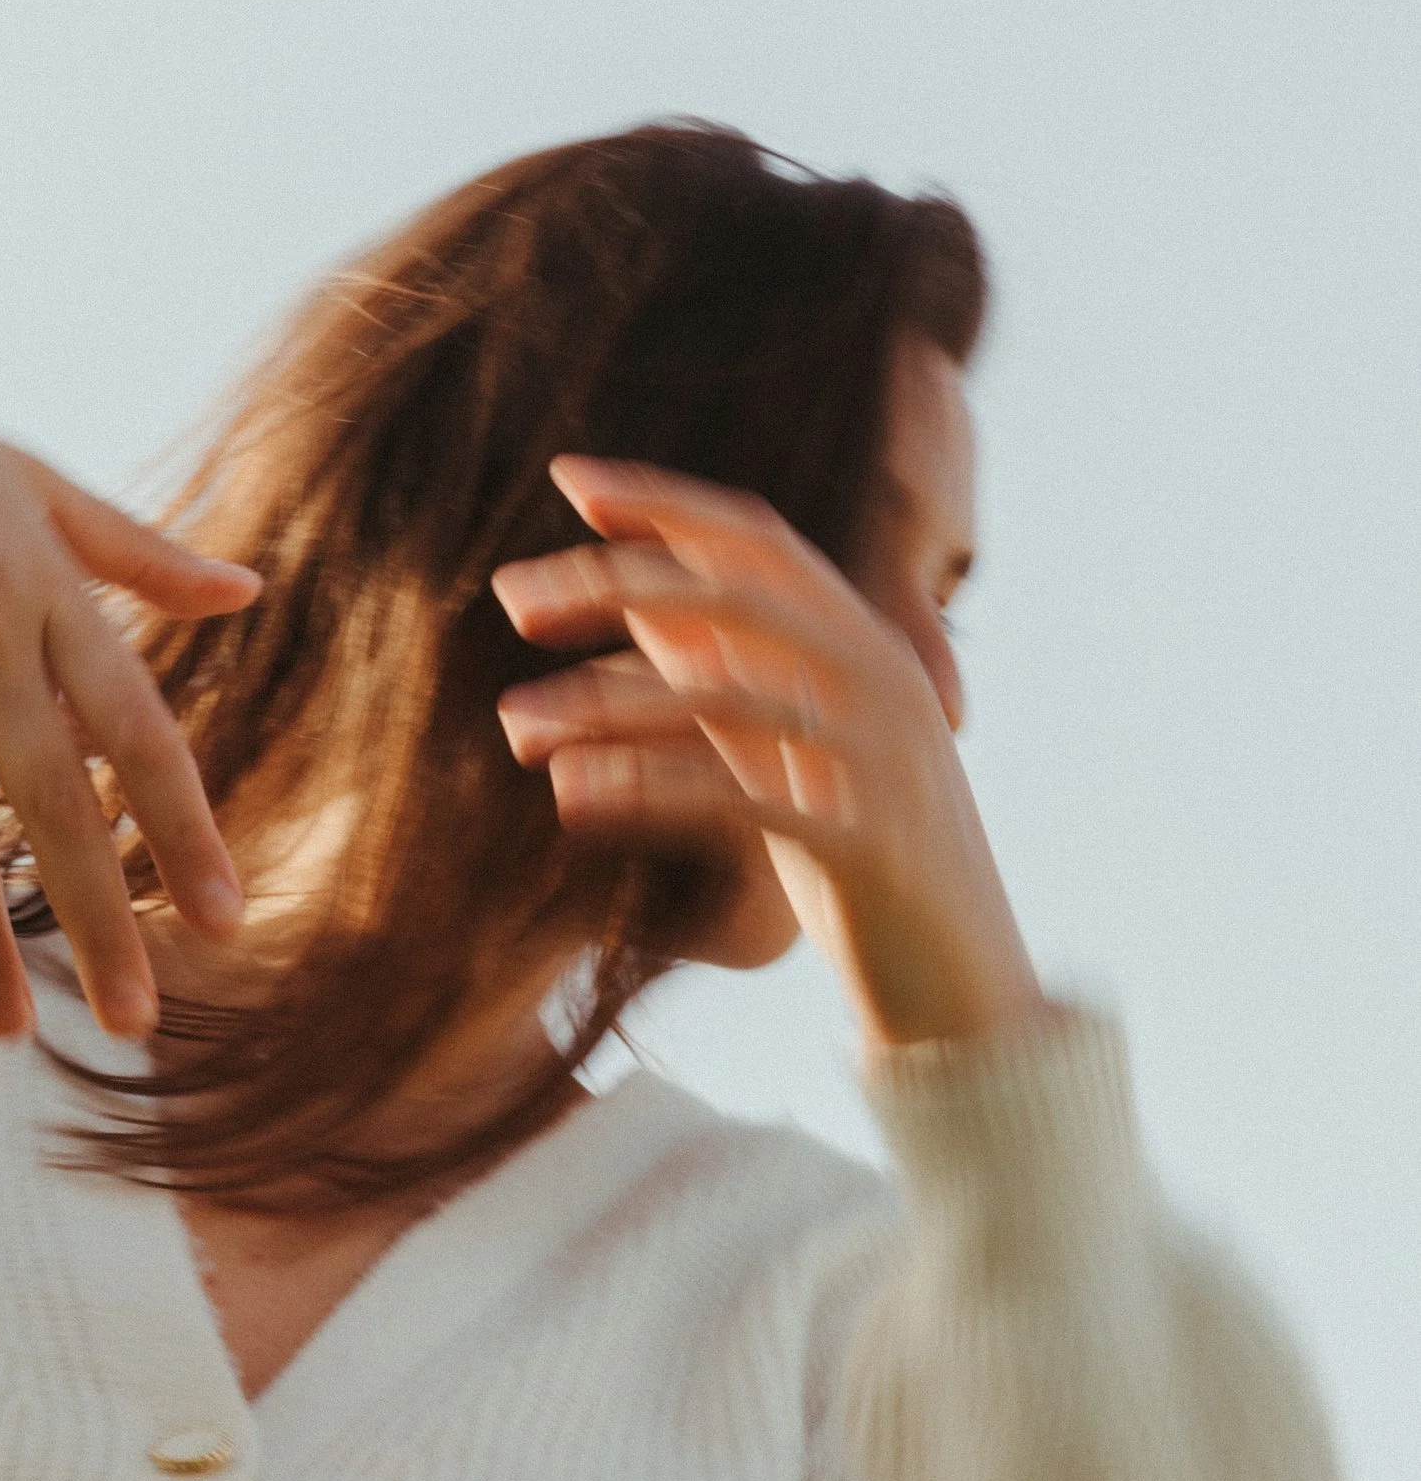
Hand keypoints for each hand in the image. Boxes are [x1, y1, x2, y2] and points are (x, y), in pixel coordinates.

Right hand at [0, 324, 258, 1042]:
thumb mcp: (37, 484)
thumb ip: (140, 553)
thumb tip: (247, 589)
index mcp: (44, 589)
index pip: (135, 727)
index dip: (183, 827)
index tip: (225, 921)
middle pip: (50, 795)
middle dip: (98, 914)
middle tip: (137, 1018)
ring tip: (11, 1032)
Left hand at [492, 459, 1041, 1061]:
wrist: (970, 1002)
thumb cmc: (863, 873)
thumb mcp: (791, 755)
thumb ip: (727, 675)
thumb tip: (634, 599)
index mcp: (868, 647)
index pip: (760, 540)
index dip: (665, 501)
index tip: (570, 478)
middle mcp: (883, 681)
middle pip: (733, 594)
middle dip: (613, 582)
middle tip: (510, 599)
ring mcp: (883, 758)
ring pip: (726, 694)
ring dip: (606, 703)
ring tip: (514, 726)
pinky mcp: (868, 843)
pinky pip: (738, 795)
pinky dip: (646, 788)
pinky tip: (571, 795)